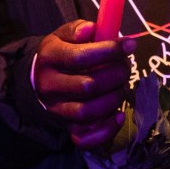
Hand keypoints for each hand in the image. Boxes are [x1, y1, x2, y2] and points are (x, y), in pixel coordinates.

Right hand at [34, 20, 128, 151]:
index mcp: (50, 58)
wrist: (39, 81)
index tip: (130, 45)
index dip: (109, 51)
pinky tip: (119, 115)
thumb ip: (78, 29)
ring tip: (122, 86)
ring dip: (113, 99)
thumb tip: (92, 29)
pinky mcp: (65, 128)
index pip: (80, 57)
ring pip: (87, 112)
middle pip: (87, 86)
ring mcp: (56, 110)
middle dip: (115, 76)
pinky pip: (84, 139)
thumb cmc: (60, 54)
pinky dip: (106, 130)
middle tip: (126, 67)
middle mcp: (49, 86)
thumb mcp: (63, 35)